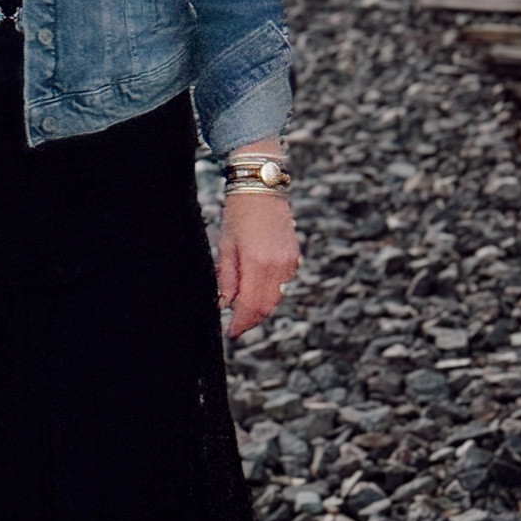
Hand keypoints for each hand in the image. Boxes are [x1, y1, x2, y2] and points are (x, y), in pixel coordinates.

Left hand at [217, 192, 297, 338]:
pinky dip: (270, 291)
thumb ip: (227, 278)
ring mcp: (290, 262)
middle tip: (235, 326)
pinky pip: (283, 283)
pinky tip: (256, 288)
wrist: (261, 187)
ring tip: (243, 310)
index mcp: (257, 262)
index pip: (251, 306)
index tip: (230, 333)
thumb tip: (225, 305)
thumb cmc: (238, 213)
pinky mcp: (295, 257)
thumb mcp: (226, 245)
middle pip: (266, 307)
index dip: (241, 324)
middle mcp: (278, 266)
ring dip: (261, 307)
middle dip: (251, 320)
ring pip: (276, 297)